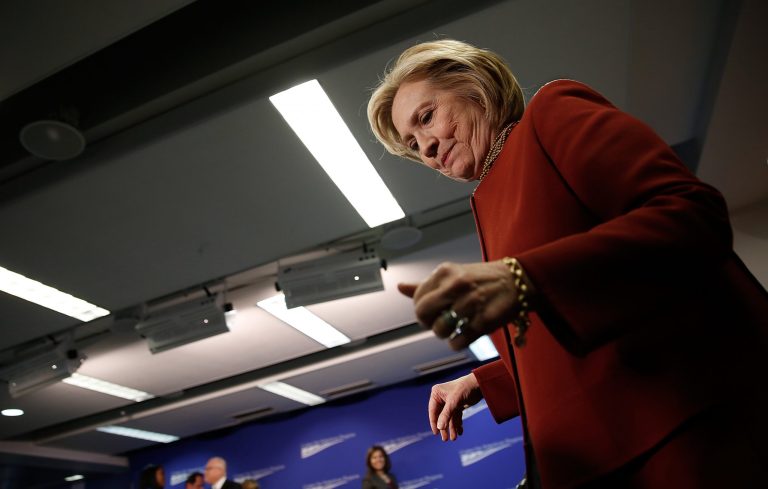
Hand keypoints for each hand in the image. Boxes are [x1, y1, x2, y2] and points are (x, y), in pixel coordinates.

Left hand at [399, 260, 528, 348]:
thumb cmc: (479, 279)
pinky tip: (465, 334)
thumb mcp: (452, 275)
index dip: (422, 311)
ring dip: (446, 334)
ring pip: (440, 331)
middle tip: (440, 323)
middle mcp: (456, 285)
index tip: (434, 312)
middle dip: (429, 323)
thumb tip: (399, 287)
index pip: (417, 300)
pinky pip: (457, 343)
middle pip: (422, 315)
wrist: (516, 281)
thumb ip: (426, 285)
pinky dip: (457, 343)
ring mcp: (471, 303)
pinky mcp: (484, 321)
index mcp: (445, 272)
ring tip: (456, 327)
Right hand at [428, 373, 482, 440]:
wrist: (479, 384)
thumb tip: (439, 428)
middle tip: (445, 439)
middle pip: (441, 416)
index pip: (433, 411)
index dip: (434, 423)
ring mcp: (450, 402)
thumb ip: (446, 415)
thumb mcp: (454, 402)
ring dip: (452, 428)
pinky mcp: (457, 405)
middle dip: (444, 428)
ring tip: (454, 438)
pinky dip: (458, 424)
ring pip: (449, 418)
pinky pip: (456, 417)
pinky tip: (460, 432)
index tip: (436, 433)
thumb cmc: (464, 389)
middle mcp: (441, 398)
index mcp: (436, 394)